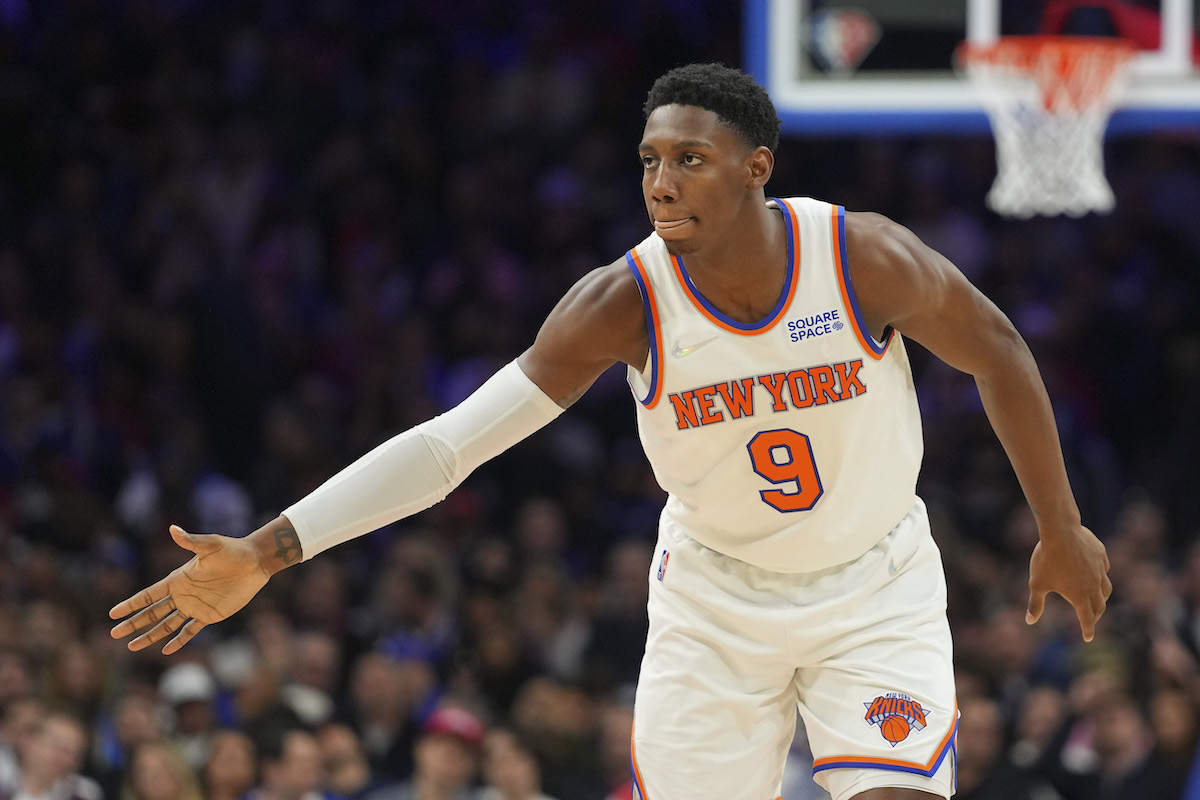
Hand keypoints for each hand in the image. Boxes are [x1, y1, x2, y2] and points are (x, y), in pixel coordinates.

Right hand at [109, 524, 272, 653]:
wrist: (255, 562)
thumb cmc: (232, 550)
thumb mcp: (210, 546)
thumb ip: (191, 541)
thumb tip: (173, 529)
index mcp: (178, 579)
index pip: (149, 595)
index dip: (131, 604)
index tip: (113, 613)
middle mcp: (183, 595)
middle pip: (152, 612)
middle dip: (134, 623)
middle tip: (114, 634)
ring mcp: (195, 606)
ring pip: (167, 625)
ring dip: (150, 635)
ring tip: (132, 647)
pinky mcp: (210, 615)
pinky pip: (190, 631)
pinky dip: (179, 641)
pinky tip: (166, 650)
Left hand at [1026, 523, 1111, 641]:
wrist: (1060, 532)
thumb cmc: (1046, 559)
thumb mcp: (1037, 583)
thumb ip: (1035, 604)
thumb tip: (1029, 621)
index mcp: (1079, 596)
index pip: (1086, 619)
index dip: (1087, 630)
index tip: (1087, 637)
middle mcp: (1094, 585)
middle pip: (1099, 606)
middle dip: (1095, 615)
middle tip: (1091, 619)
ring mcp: (1100, 569)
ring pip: (1106, 588)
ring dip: (1102, 597)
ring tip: (1097, 599)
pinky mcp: (1101, 555)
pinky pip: (1104, 568)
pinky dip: (1101, 574)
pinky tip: (1095, 572)